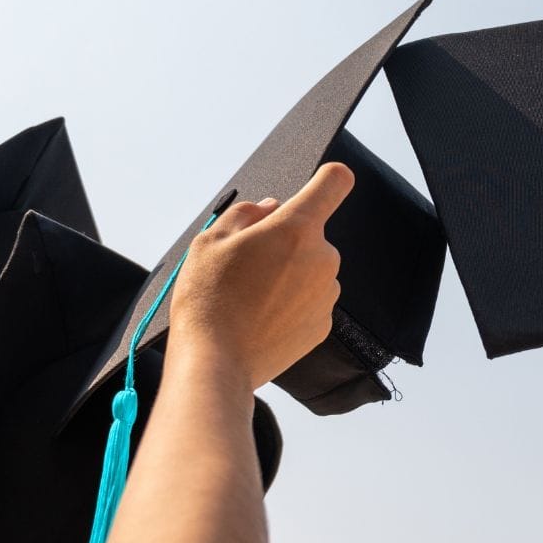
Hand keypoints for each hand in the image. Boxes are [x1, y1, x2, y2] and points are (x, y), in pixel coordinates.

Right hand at [170, 162, 352, 389]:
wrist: (217, 362)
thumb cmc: (209, 299)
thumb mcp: (211, 240)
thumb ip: (246, 214)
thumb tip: (271, 208)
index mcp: (297, 229)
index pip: (334, 183)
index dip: (327, 179)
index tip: (320, 184)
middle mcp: (322, 259)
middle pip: (311, 235)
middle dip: (286, 242)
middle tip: (248, 264)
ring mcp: (326, 295)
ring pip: (310, 270)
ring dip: (289, 275)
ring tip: (250, 297)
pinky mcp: (323, 326)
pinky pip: (310, 301)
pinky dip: (291, 304)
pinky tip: (262, 318)